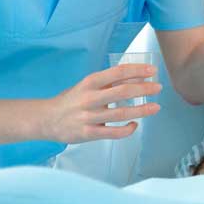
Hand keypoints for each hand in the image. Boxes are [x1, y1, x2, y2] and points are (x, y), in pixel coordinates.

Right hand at [42, 64, 161, 143]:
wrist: (46, 119)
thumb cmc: (71, 100)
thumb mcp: (87, 86)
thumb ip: (108, 83)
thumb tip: (135, 77)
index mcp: (90, 82)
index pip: (117, 72)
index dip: (137, 70)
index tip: (152, 70)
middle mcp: (89, 98)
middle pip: (122, 92)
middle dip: (143, 89)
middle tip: (158, 88)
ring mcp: (89, 117)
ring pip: (120, 114)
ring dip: (141, 110)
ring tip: (155, 107)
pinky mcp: (88, 134)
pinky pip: (112, 133)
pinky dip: (127, 130)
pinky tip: (135, 125)